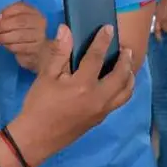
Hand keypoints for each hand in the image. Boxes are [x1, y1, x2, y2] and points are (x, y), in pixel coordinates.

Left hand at [0, 2, 47, 72]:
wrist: (38, 53)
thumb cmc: (23, 36)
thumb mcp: (11, 26)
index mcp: (33, 12)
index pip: (20, 7)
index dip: (5, 12)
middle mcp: (39, 22)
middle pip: (20, 21)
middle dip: (2, 26)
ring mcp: (40, 35)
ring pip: (19, 35)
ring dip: (3, 37)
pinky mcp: (36, 49)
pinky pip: (20, 47)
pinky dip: (9, 46)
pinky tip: (5, 46)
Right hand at [10, 24, 135, 164]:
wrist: (36, 138)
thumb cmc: (38, 105)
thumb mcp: (46, 77)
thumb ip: (59, 53)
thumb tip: (66, 30)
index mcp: (83, 85)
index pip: (97, 57)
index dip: (103, 40)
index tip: (109, 28)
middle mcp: (98, 98)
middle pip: (121, 76)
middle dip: (125, 60)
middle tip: (125, 50)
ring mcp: (102, 111)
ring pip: (125, 92)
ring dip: (129, 77)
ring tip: (127, 67)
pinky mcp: (100, 119)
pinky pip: (119, 102)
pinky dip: (123, 90)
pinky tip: (117, 85)